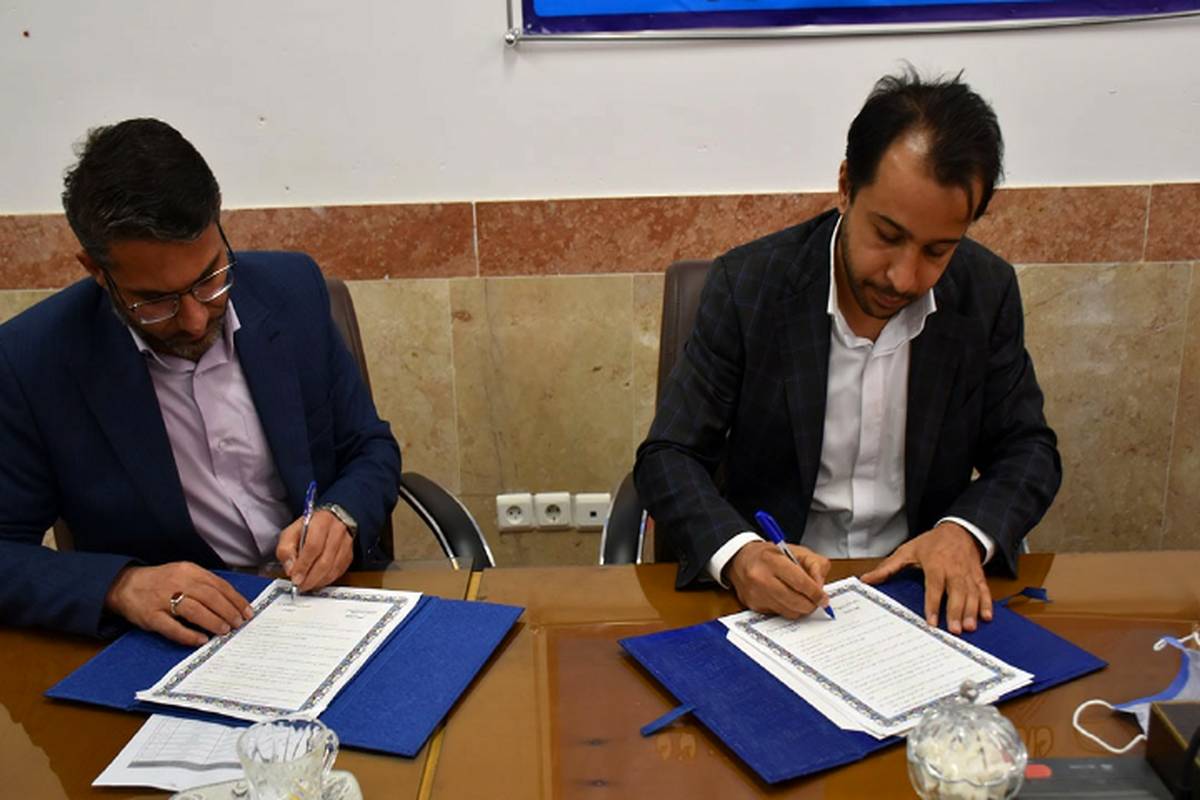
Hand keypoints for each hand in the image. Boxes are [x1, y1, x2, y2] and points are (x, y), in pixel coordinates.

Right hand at [104, 562, 253, 646]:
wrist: (125, 584)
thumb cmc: (161, 581)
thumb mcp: (184, 574)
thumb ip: (205, 584)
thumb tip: (232, 603)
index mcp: (189, 571)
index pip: (219, 585)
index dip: (236, 599)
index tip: (248, 611)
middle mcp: (177, 582)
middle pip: (210, 597)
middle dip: (228, 611)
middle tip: (239, 623)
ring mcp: (163, 600)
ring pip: (194, 610)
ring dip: (213, 621)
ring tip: (225, 630)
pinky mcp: (151, 616)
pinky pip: (172, 627)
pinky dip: (188, 635)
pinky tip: (201, 640)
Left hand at [276, 509, 353, 592]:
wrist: (327, 521)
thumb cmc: (307, 527)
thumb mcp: (290, 533)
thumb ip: (286, 550)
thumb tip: (291, 569)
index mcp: (321, 521)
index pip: (313, 546)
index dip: (303, 565)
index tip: (295, 578)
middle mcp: (337, 530)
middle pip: (325, 560)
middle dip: (311, 577)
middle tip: (301, 586)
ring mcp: (346, 542)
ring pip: (334, 568)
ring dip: (319, 580)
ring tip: (307, 585)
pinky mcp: (350, 553)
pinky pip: (340, 571)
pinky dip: (328, 579)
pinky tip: (318, 582)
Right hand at [725, 540, 831, 618]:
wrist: (740, 560)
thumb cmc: (770, 555)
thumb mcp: (796, 551)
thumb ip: (815, 566)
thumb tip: (820, 589)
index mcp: (772, 560)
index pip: (800, 582)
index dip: (816, 593)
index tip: (824, 599)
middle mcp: (761, 578)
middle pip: (795, 601)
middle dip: (811, 604)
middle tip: (817, 601)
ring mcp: (756, 594)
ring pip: (789, 612)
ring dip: (801, 609)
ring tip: (802, 599)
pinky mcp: (753, 605)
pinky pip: (779, 614)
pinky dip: (788, 609)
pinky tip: (786, 599)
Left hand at [860, 522, 992, 633]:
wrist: (958, 530)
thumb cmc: (931, 542)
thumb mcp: (907, 551)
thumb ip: (888, 567)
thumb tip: (867, 579)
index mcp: (935, 564)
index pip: (934, 587)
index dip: (933, 605)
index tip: (932, 622)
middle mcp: (953, 569)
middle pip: (956, 593)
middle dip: (956, 612)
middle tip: (955, 630)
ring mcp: (968, 573)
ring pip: (971, 594)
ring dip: (972, 611)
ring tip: (969, 628)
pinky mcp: (978, 576)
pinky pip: (984, 590)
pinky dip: (986, 604)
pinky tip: (986, 617)